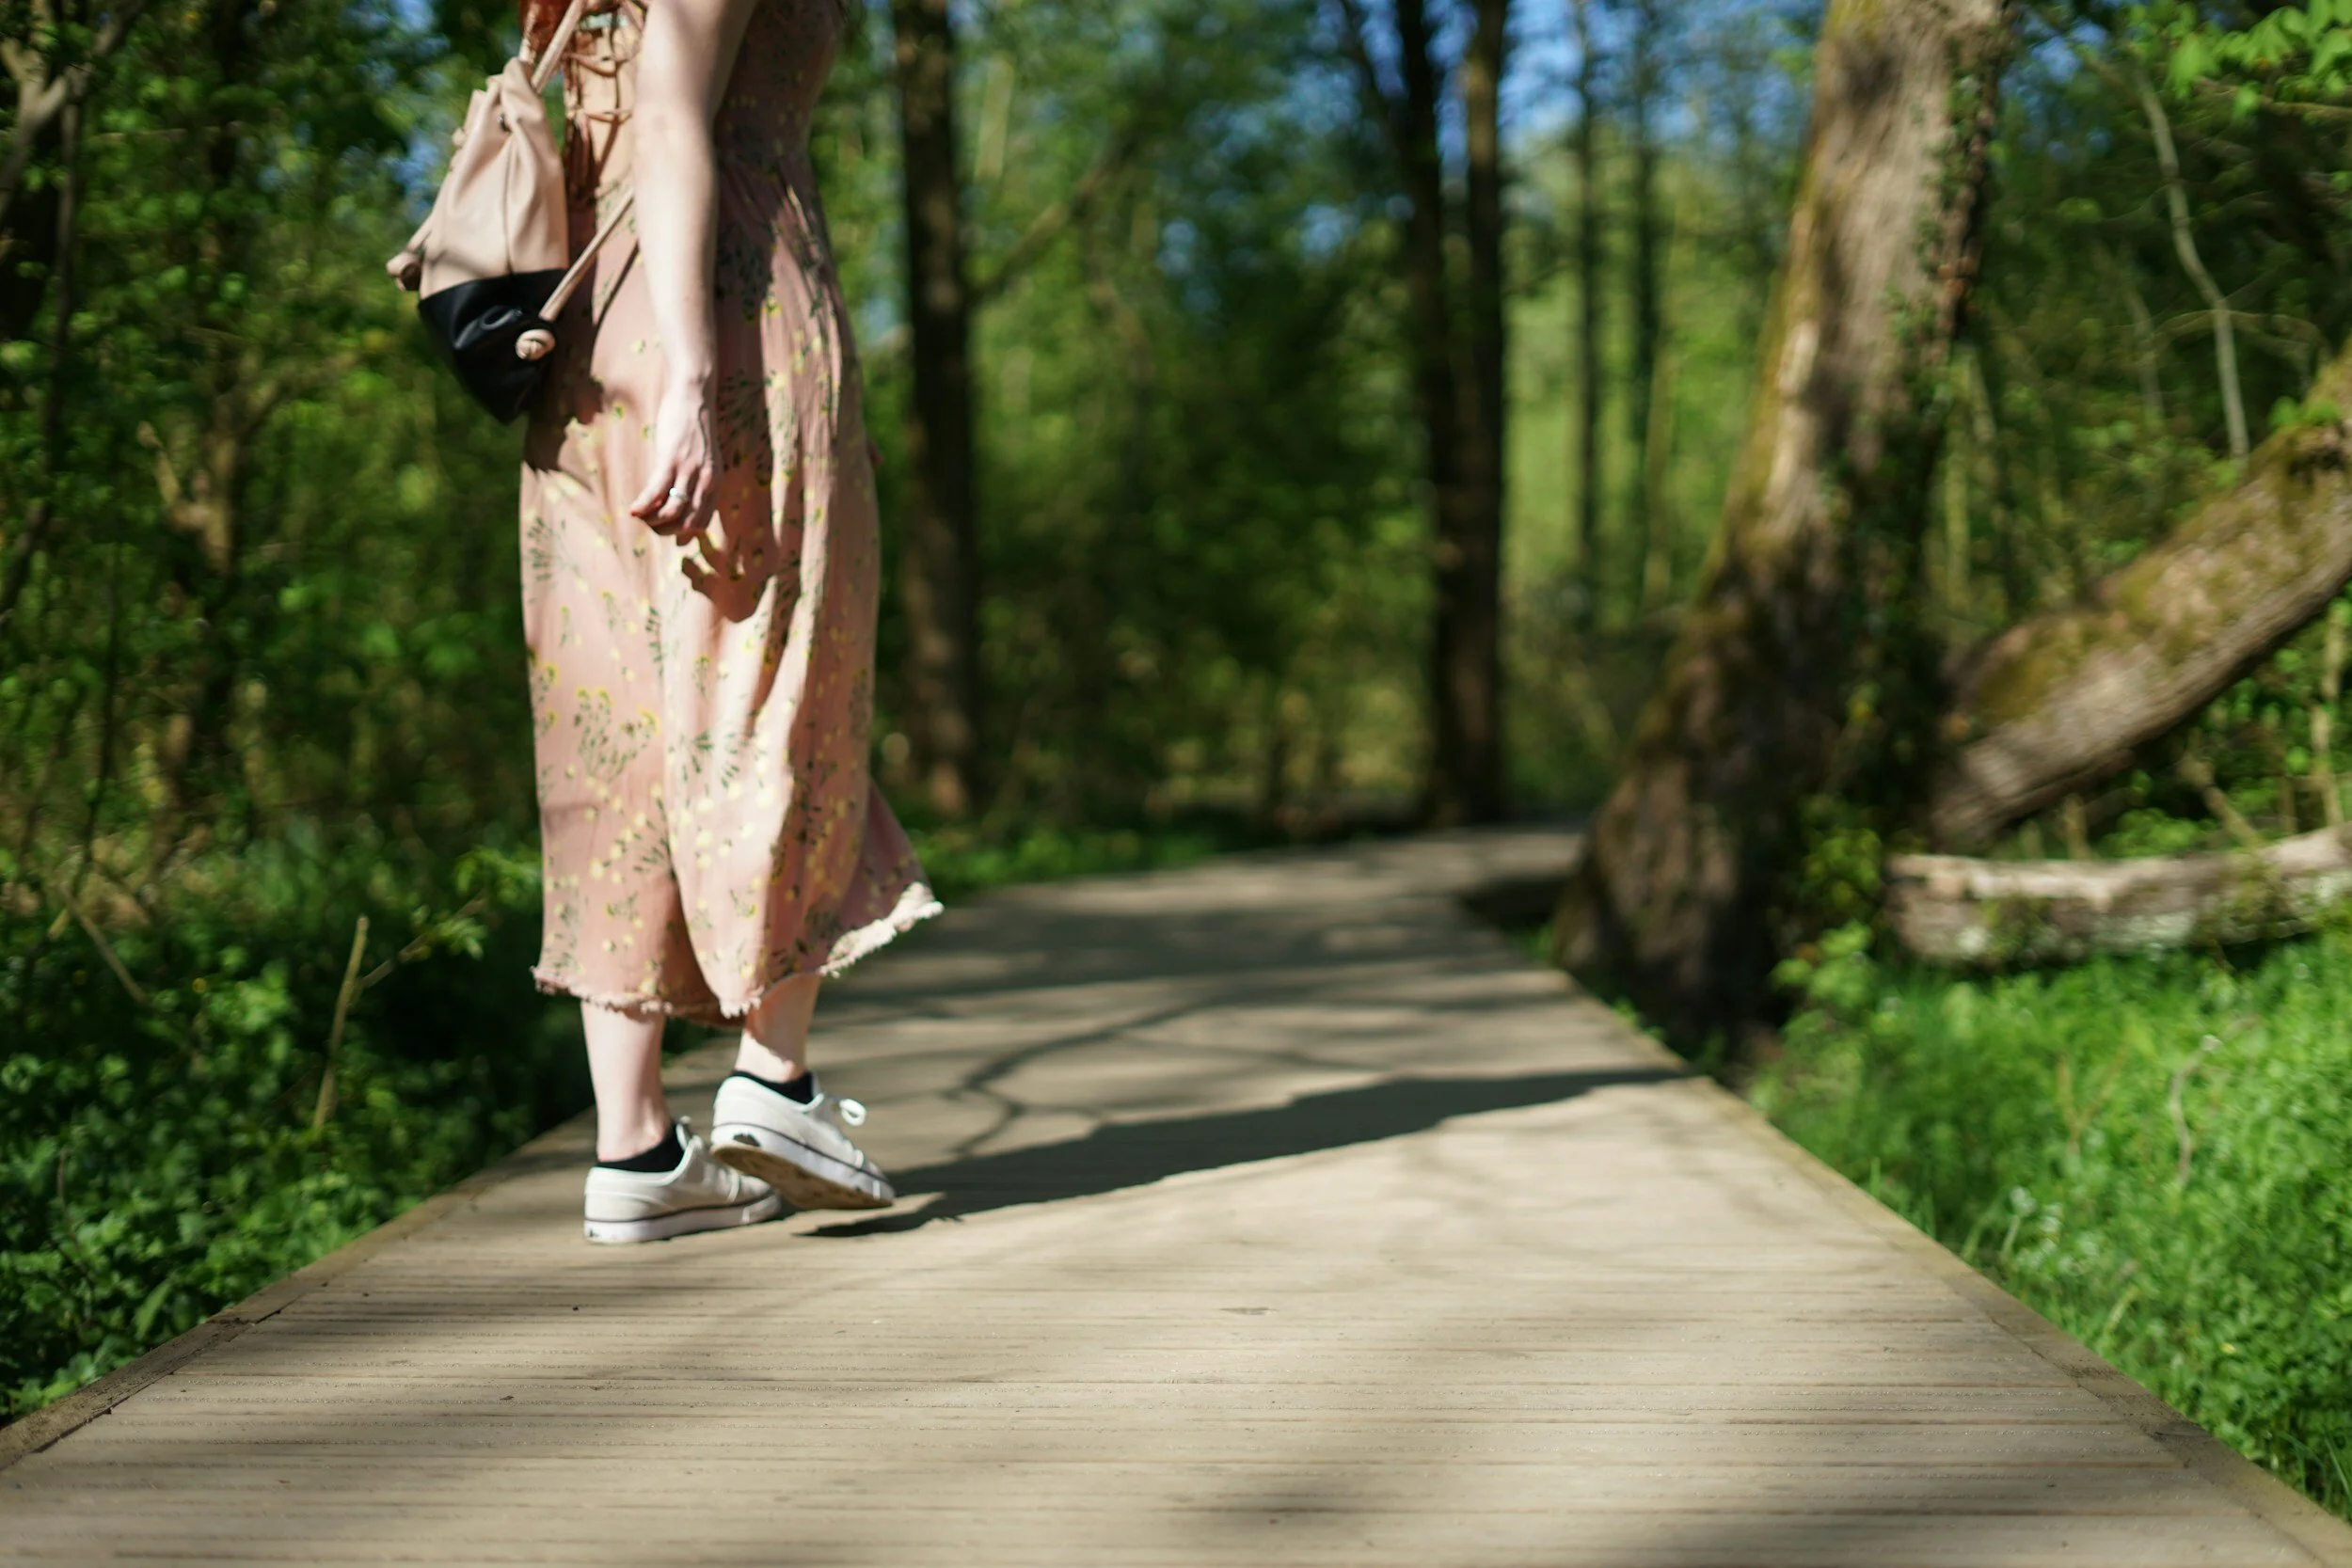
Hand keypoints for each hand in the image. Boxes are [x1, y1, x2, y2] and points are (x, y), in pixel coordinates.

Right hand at [629, 376, 717, 535]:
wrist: (693, 397)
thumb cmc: (694, 430)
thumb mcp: (704, 462)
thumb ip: (698, 486)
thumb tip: (687, 507)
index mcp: (715, 483)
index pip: (702, 522)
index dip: (682, 533)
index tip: (666, 530)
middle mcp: (706, 481)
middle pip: (687, 522)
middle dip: (666, 531)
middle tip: (650, 525)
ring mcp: (689, 470)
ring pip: (672, 511)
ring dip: (653, 521)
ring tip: (640, 517)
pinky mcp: (671, 459)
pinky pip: (657, 491)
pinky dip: (644, 505)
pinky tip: (633, 511)